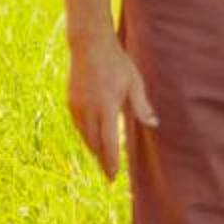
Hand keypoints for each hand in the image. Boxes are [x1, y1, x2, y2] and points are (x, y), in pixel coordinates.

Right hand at [66, 36, 155, 180]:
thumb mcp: (134, 82)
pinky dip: (86, 134)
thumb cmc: (116, 63)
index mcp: (107, 106)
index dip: (111, 162)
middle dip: (102, 160)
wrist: (89, 45)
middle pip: (94, 144)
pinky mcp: (70, 102)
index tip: (113, 177)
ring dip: (93, 148)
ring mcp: (77, 106)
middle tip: (109, 172)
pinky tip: (92, 137)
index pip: (108, 143)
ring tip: (102, 158)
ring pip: (84, 136)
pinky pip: (78, 126)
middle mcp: (89, 110)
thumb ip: (141, 105)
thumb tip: (153, 124)